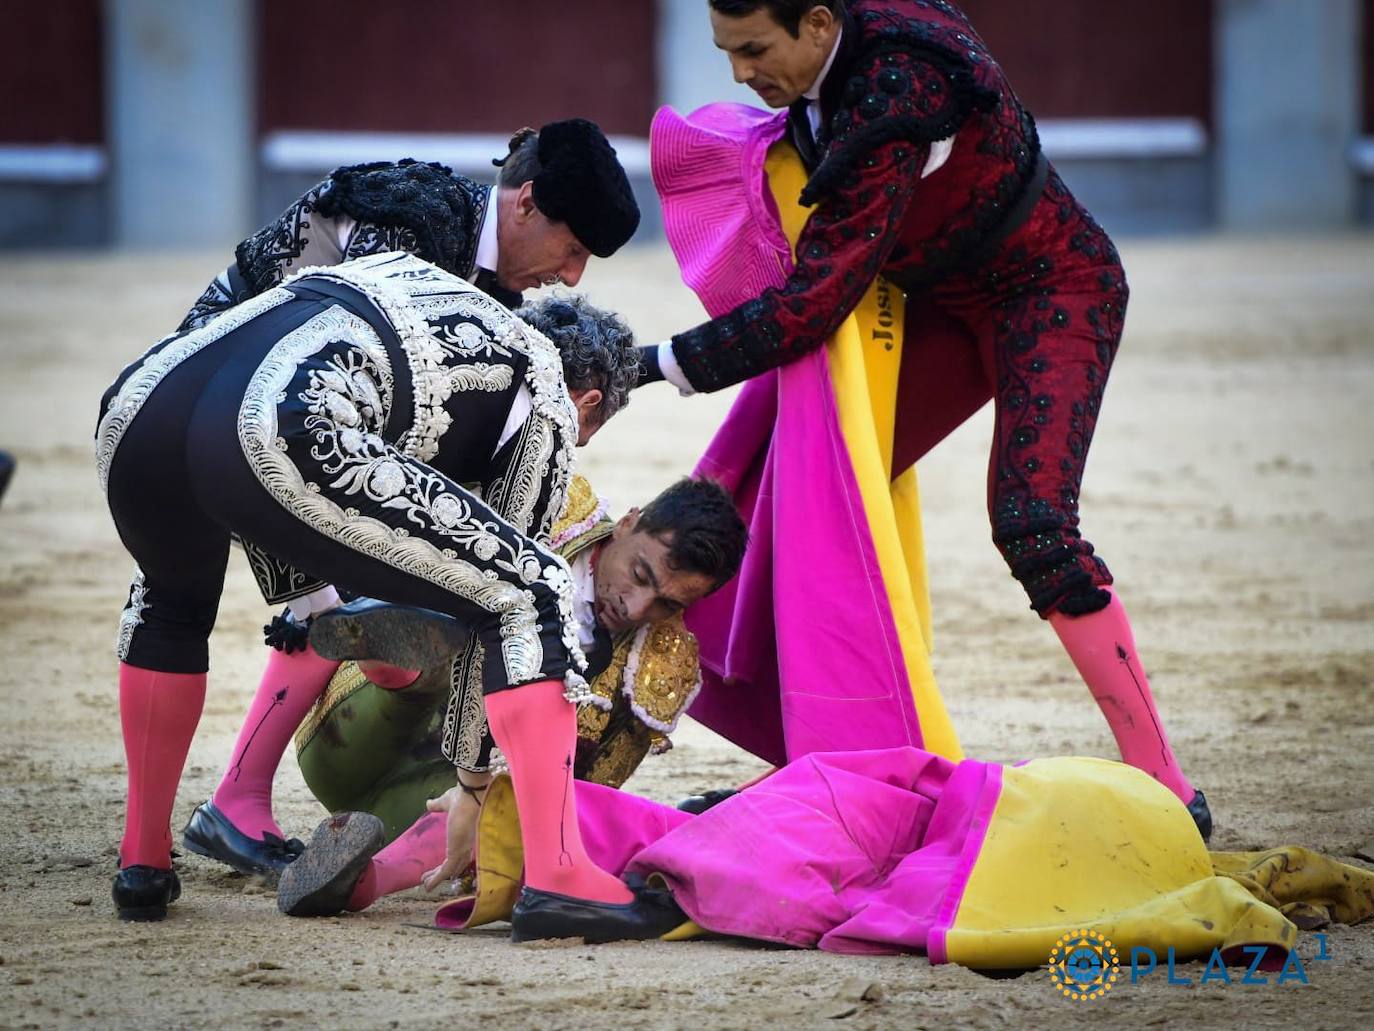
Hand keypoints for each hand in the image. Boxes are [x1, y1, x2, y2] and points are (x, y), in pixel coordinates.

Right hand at [419, 775, 488, 890]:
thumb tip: (429, 804)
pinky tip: (428, 885)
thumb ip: (438, 805)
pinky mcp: (457, 851)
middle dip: (441, 873)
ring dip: (437, 878)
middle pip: (455, 865)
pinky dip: (437, 879)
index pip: (460, 853)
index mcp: (467, 834)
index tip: (439, 866)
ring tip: (425, 884)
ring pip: (450, 870)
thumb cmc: (463, 796)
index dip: (449, 861)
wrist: (472, 794)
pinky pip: (446, 870)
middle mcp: (467, 844)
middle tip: (428, 879)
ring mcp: (463, 849)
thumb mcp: (447, 802)